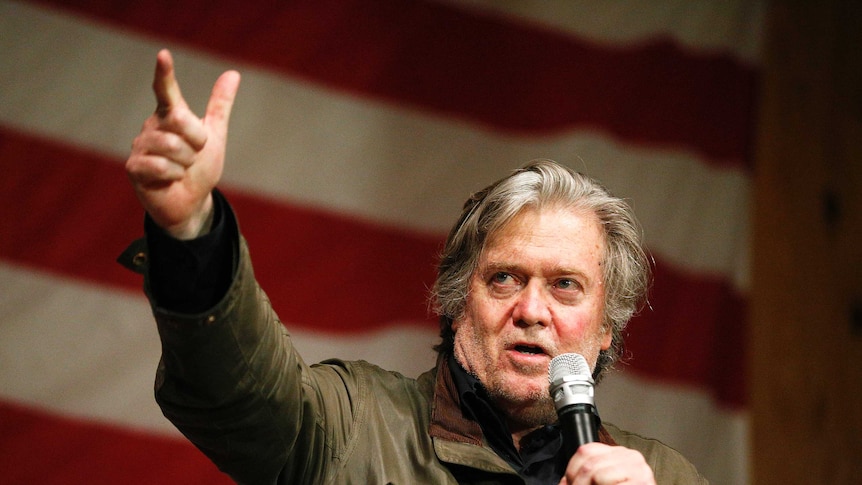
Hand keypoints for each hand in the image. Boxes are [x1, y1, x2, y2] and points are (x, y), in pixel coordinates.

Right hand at [126, 49, 240, 238]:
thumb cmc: (200, 168)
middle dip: (197, 143)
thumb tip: (233, 73)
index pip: (166, 90)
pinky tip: (170, 180)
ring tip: (181, 169)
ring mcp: (140, 146)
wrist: (191, 202)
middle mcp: (152, 125)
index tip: (164, 55)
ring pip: (173, 146)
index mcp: (170, 115)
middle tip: (193, 156)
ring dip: (186, 163)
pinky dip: (174, 176)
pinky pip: (161, 166)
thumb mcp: (215, 136)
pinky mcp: (134, 167)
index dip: (164, 73)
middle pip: (181, 121)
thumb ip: (219, 106)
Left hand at [559, 443, 655, 484]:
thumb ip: (587, 477)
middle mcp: (630, 456)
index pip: (585, 451)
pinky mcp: (642, 481)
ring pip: (598, 475)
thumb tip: (563, 483)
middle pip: (589, 464)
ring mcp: (638, 468)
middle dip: (578, 483)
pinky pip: (611, 484)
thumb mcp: (604, 481)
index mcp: (618, 453)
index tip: (569, 484)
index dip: (571, 471)